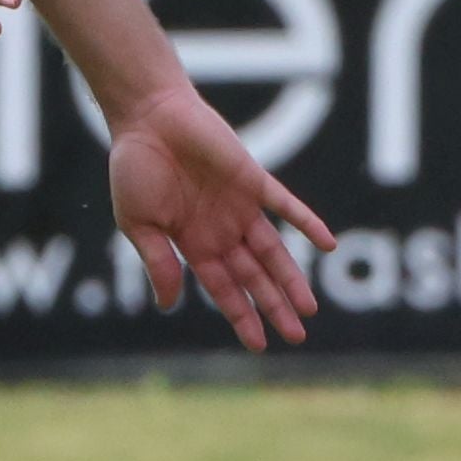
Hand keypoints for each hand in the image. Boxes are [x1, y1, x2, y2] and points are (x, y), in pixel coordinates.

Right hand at [105, 83, 330, 350]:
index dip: (241, 316)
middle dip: (274, 306)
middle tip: (297, 336)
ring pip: (274, 251)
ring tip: (310, 307)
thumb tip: (169, 305)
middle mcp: (221, 229)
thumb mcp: (138, 223)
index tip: (258, 344)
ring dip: (291, 278)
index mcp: (192, 243)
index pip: (224, 288)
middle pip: (255, 276)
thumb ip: (157, 262)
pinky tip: (326, 244)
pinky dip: (307, 223)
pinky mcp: (252, 179)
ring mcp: (240, 206)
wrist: (148, 116)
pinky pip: (286, 205)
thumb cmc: (135, 168)